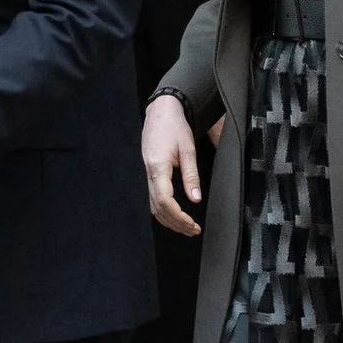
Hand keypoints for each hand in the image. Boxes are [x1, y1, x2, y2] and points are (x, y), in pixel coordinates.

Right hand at [142, 94, 202, 236]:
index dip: (178, 217)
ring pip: (154, 206)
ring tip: (187, 227)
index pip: (165, 201)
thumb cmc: (175, 127)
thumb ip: (191, 175)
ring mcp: (147, 174)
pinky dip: (164, 211)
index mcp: (158, 168)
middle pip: (158, 208)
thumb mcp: (188, 149)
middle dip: (175, 223)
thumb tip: (195, 199)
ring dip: (169, 220)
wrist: (161, 111)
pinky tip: (175, 215)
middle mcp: (149, 174)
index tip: (192, 224)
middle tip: (193, 230)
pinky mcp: (149, 173)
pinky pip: (153, 198)